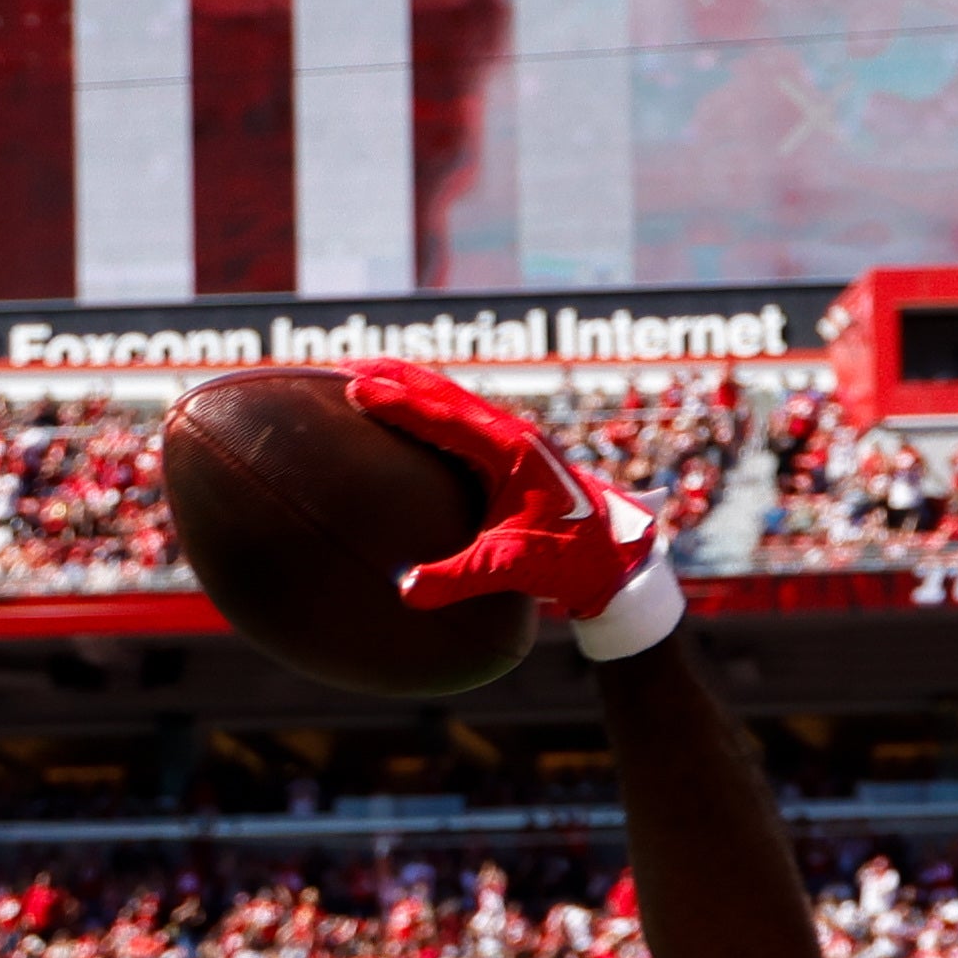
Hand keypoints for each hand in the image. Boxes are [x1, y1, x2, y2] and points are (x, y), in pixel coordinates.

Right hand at [340, 362, 679, 646]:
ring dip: (409, 385)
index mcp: (510, 452)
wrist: (613, 556)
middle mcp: (511, 433)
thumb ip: (457, 579)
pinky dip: (428, 405)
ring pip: (452, 397)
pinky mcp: (512, 449)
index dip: (397, 401)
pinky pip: (461, 415)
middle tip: (343, 365)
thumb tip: (405, 592)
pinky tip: (405, 412)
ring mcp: (513, 437)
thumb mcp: (508, 569)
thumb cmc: (566, 559)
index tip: (354, 386)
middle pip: (443, 392)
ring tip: (364, 377)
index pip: (443, 418)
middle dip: (393, 376)